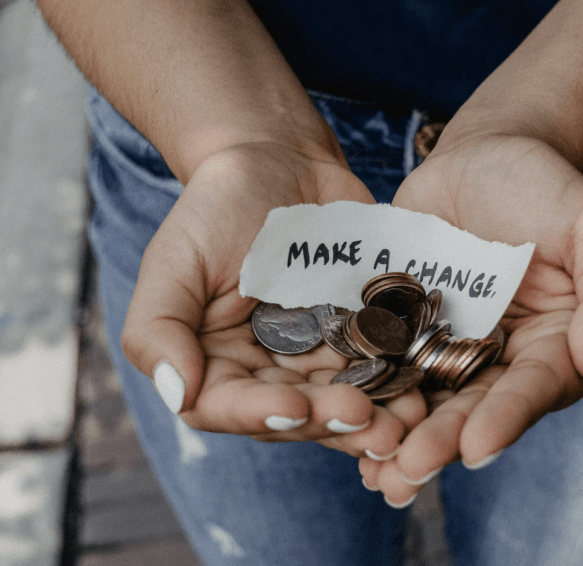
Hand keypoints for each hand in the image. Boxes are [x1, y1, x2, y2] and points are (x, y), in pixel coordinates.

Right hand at [120, 142, 426, 457]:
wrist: (281, 162)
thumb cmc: (217, 207)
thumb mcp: (174, 259)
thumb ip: (157, 328)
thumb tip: (177, 393)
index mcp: (213, 364)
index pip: (228, 407)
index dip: (262, 415)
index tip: (297, 408)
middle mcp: (265, 373)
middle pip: (295, 414)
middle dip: (331, 421)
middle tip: (368, 419)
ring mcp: (317, 359)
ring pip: (343, 402)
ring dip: (376, 419)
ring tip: (407, 421)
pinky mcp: (361, 338)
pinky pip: (382, 369)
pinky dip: (401, 383)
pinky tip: (425, 392)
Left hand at [360, 132, 582, 503]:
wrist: (484, 155)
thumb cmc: (547, 186)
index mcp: (556, 347)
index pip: (534, 389)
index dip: (507, 418)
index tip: (477, 447)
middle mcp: (503, 361)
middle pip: (475, 408)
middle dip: (443, 442)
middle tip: (410, 469)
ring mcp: (449, 349)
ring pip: (427, 402)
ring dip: (401, 439)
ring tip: (375, 474)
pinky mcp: (404, 332)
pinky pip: (385, 368)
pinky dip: (367, 398)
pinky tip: (341, 427)